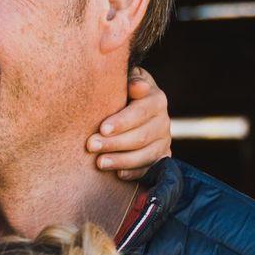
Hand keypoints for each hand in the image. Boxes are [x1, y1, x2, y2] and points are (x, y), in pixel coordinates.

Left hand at [87, 67, 171, 181]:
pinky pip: (149, 169)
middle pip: (142, 136)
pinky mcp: (160, 159)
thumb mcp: (125, 80)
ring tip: (100, 163)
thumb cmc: (122, 93)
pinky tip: (117, 174)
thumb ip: (128, 80)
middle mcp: (163, 121)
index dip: (122, 121)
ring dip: (121, 160)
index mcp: (156, 99)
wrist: (131, 109)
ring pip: (146, 155)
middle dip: (115, 142)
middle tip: (91, 146)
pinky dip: (134, 172)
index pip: (141, 111)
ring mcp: (163, 142)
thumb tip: (137, 87)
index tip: (102, 128)